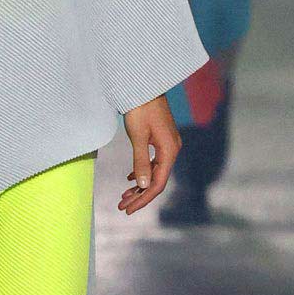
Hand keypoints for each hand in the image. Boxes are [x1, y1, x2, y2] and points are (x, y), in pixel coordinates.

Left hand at [120, 94, 180, 213]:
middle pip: (156, 180)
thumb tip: (142, 185)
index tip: (127, 209)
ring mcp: (167, 144)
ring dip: (139, 185)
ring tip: (124, 196)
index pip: (157, 183)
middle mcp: (172, 149)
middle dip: (139, 196)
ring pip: (154, 172)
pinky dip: (142, 171)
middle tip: (122, 207)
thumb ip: (140, 161)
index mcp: (169, 150)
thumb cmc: (140, 107)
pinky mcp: (160, 139)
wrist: (143, 84)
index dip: (142, 199)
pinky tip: (131, 178)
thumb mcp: (137, 136)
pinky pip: (153, 162)